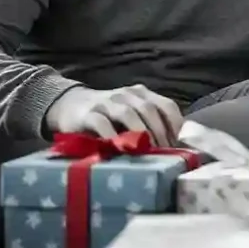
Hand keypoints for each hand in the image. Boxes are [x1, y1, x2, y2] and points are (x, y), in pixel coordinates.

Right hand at [44, 84, 184, 145]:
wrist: (69, 105)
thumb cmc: (109, 116)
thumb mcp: (131, 114)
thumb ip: (149, 123)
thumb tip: (174, 146)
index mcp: (142, 94)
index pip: (167, 105)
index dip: (175, 125)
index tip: (179, 144)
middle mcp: (127, 94)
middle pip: (149, 110)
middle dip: (160, 133)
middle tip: (164, 154)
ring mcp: (107, 102)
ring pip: (128, 114)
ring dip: (140, 134)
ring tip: (147, 153)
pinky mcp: (88, 114)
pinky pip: (102, 124)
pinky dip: (112, 137)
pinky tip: (119, 149)